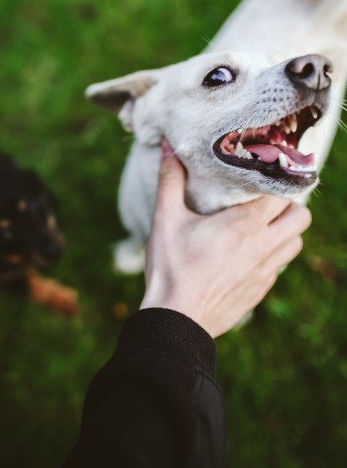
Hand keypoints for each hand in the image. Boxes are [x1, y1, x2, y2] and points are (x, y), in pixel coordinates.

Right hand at [140, 140, 311, 336]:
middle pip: (301, 217)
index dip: (274, 183)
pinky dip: (272, 255)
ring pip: (296, 243)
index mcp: (246, 225)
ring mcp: (266, 272)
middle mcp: (264, 247)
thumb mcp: (166, 219)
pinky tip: (247, 255)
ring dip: (284, 231)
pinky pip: (279, 266)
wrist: (176, 321)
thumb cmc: (171, 268)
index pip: (283, 194)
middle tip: (262, 202)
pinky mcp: (260, 290)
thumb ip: (170, 179)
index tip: (259, 178)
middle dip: (287, 206)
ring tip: (259, 227)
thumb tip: (168, 146)